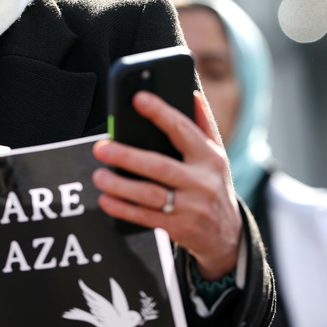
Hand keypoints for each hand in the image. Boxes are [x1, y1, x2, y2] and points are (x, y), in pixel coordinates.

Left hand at [92, 91, 242, 279]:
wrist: (226, 234)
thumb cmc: (214, 184)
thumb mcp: (217, 154)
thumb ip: (203, 124)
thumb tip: (192, 92)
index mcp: (209, 156)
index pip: (183, 130)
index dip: (161, 113)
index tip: (138, 98)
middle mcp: (201, 181)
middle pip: (160, 166)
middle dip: (128, 156)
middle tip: (101, 148)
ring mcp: (190, 207)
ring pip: (150, 194)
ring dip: (120, 185)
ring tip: (99, 175)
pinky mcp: (178, 228)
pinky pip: (145, 217)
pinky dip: (123, 209)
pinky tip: (106, 199)